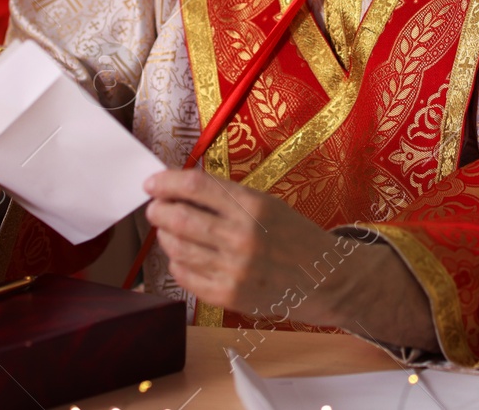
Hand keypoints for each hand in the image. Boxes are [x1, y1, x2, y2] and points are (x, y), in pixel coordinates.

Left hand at [143, 169, 438, 349]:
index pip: (194, 187)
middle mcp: (241, 237)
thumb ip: (227, 198)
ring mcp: (234, 269)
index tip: (151, 182)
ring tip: (167, 231)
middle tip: (154, 208)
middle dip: (158, 210)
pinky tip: (183, 257)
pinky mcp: (228, 297)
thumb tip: (181, 189)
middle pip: (179, 217)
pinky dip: (177, 264)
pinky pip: (186, 277)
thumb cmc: (295, 237)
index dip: (166, 182)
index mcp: (253, 206)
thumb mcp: (268, 205)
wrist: (326, 279)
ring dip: (164, 237)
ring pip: (177, 248)